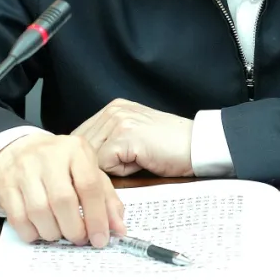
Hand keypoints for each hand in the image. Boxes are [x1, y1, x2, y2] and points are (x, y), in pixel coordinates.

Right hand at [0, 133, 125, 245]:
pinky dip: (32, 233)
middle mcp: (49, 157)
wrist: (19, 149)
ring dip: (53, 233)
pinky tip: (40, 232)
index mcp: (76, 150)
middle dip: (74, 229)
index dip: (97, 217)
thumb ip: (106, 199)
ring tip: (60, 234)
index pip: (89, 186)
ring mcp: (24, 170)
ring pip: (39, 211)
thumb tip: (119, 229)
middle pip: (63, 201)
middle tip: (79, 239)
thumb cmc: (61, 164)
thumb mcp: (88, 171)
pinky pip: (18, 218)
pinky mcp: (6, 185)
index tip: (100, 239)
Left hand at [72, 99, 194, 177]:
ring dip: (110, 168)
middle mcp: (113, 110)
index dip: (86, 158)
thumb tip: (83, 162)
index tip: (102, 168)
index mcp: (114, 108)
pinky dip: (121, 171)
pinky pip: (105, 165)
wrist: (199, 146)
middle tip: (122, 169)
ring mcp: (119, 121)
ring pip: (92, 157)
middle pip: (82, 147)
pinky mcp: (125, 136)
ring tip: (136, 162)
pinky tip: (142, 162)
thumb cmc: (171, 148)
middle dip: (95, 165)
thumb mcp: (135, 137)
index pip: (80, 136)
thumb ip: (110, 141)